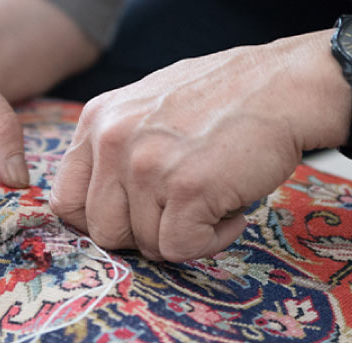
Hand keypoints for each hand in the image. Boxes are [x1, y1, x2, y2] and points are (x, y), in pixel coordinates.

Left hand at [50, 31, 350, 261]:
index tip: (130, 220)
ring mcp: (147, 164)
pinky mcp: (186, 188)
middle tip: (179, 211)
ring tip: (212, 197)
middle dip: (143, 234)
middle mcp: (113, 140)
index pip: (65, 202)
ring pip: (145, 245)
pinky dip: (211, 241)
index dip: (97, 222)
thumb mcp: (145, 110)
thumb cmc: (220, 102)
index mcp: (96, 121)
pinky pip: (180, 249)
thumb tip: (94, 213)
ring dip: (183, 234)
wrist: (286, 84)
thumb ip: (112, 153)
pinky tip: (230, 210)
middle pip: (103, 233)